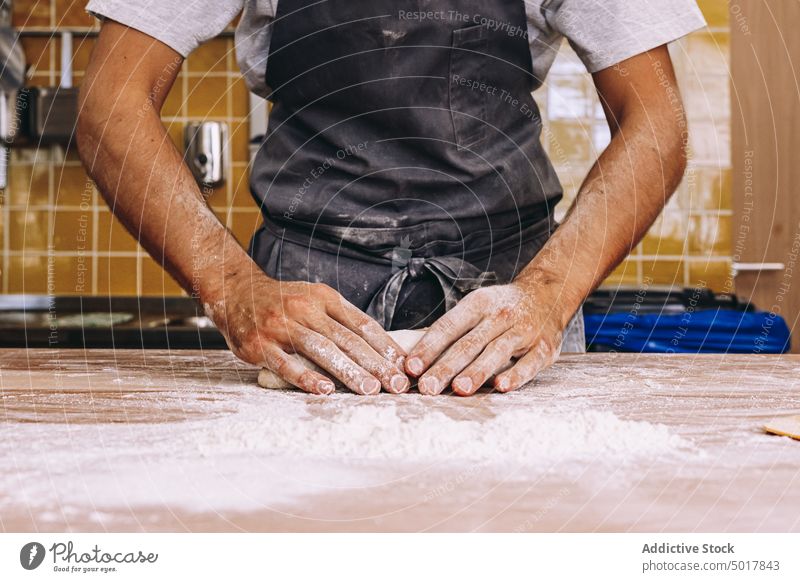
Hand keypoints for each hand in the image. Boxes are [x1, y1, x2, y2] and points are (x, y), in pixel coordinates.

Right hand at [205, 273, 409, 394]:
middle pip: (348, 339)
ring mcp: (281, 327)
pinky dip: (307, 378)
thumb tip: (380, 347)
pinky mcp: (259, 345)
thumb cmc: (282, 302)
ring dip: (350, 372)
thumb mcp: (314, 299)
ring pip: (322, 350)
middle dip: (377, 364)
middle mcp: (305, 310)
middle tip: (397, 385)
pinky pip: (286, 364)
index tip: (405, 365)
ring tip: (370, 390)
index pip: (362, 324)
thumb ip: (340, 319)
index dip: (386, 346)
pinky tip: (326, 390)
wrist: (233, 289)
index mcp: (324, 298)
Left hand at [404, 283, 564, 395]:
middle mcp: (500, 316)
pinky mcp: (544, 348)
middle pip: (468, 344)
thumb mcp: (478, 305)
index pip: (448, 326)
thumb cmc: (503, 306)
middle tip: (427, 387)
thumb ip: (453, 329)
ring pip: (496, 352)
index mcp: (478, 304)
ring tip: (459, 389)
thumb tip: (417, 356)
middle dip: (445, 367)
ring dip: (476, 371)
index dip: (428, 347)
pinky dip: (516, 375)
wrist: (550, 292)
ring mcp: (524, 331)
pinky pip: (529, 363)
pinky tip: (501, 387)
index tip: (411, 367)